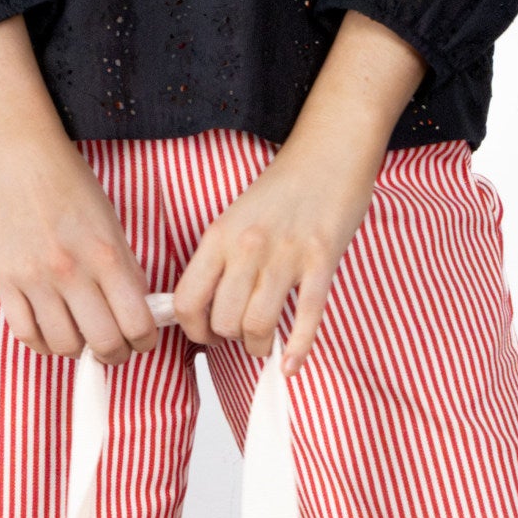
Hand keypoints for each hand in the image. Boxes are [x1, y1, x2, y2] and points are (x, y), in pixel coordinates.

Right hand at [0, 18, 158, 364]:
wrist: (18, 152)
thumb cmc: (70, 184)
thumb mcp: (111, 223)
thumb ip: (126, 271)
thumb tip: (138, 315)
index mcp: (106, 255)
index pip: (137, 325)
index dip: (145, 341)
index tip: (142, 339)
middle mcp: (70, 270)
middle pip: (104, 344)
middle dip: (116, 353)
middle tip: (115, 346)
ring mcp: (34, 277)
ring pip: (65, 346)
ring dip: (79, 350)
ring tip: (82, 336)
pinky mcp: (4, 279)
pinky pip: (26, 335)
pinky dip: (44, 344)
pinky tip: (53, 333)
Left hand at [174, 12, 423, 373]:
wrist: (329, 152)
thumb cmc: (284, 189)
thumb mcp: (236, 218)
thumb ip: (220, 258)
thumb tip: (207, 307)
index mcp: (219, 235)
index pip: (187, 300)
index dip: (193, 330)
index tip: (205, 336)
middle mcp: (247, 247)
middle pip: (223, 322)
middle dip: (231, 341)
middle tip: (242, 336)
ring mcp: (285, 256)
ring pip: (258, 326)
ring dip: (260, 347)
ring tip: (265, 344)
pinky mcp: (321, 262)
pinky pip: (306, 318)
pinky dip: (298, 350)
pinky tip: (290, 365)